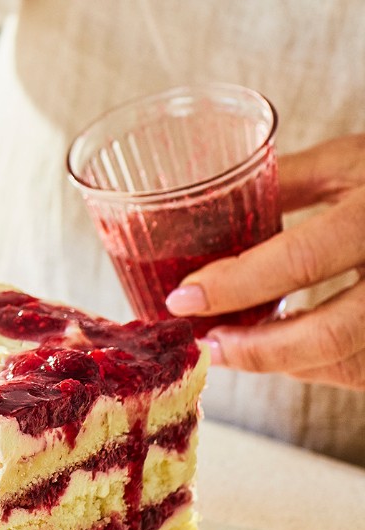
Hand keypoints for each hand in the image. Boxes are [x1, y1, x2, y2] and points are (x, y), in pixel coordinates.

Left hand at [165, 134, 364, 389]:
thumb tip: (200, 206)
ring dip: (285, 363)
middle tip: (208, 345)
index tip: (182, 299)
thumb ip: (284, 181)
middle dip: (258, 350)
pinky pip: (364, 369)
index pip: (301, 260)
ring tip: (236, 345)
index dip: (235, 286)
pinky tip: (288, 349)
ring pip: (348, 362)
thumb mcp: (352, 160)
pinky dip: (320, 366)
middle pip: (330, 335)